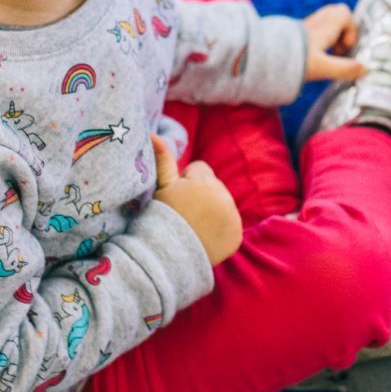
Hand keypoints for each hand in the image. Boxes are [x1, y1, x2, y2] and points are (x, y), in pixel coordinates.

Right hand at [149, 134, 241, 265]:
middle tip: (184, 214)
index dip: (185, 182)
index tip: (176, 198)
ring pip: (223, 204)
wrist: (167, 257)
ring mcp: (233, 217)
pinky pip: (230, 225)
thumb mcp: (160, 186)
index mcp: (205, 181)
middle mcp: (224, 197)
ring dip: (212, 211)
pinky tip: (205, 238)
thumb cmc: (160, 217)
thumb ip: (162, 158)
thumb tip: (153, 134)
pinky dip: (221, 231)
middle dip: (202, 195)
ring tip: (193, 226)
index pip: (200, 169)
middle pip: (214, 186)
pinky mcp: (236, 236)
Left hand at [302, 2, 365, 82]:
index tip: (343, 49)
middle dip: (342, 31)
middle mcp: (316, 22)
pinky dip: (320, 39)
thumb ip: (345, 69)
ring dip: (331, 36)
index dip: (351, 31)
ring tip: (327, 54)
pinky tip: (314, 56)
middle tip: (338, 50)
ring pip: (326, 21)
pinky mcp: (297, 33)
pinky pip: (315, 29)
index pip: (345, 13)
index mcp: (325, 26)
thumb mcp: (323, 68)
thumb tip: (365, 69)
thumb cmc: (294, 62)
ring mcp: (306, 26)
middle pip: (336, 14)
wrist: (264, 57)